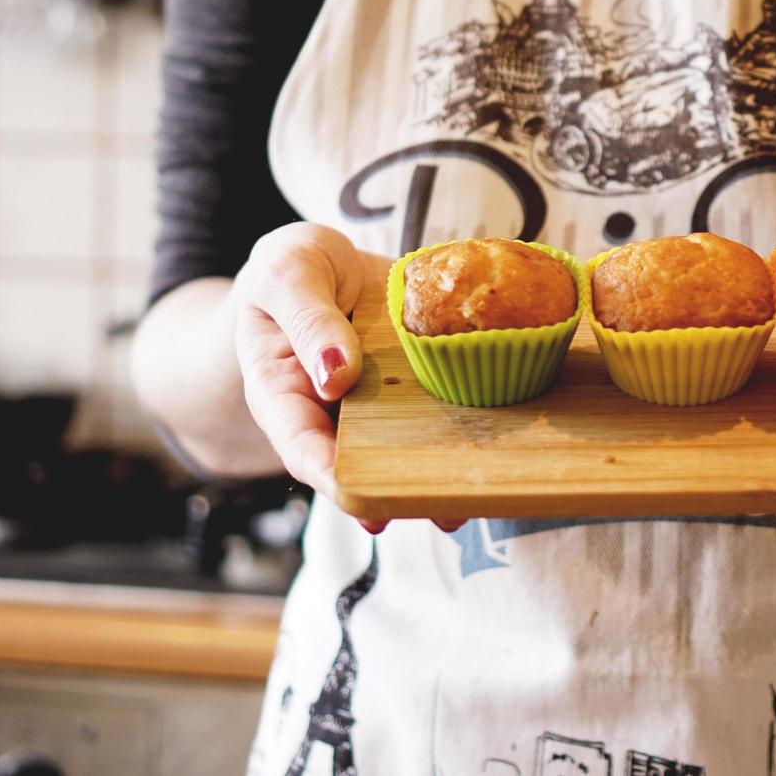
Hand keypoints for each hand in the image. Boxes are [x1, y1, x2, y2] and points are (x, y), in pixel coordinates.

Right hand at [231, 223, 449, 534]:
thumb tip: (335, 374)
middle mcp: (333, 412)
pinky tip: (493, 445)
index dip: (330, 475)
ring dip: (434, 477)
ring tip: (468, 503)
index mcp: (282, 390)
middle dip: (397, 492)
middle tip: (438, 513)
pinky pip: (435, 413)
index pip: (301, 444)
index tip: (362, 500)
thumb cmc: (290, 268)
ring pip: (402, 448)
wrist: (321, 262)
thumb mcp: (287, 271)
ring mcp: (376, 407)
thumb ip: (308, 318)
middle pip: (359, 463)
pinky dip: (461, 429)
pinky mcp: (413, 390)